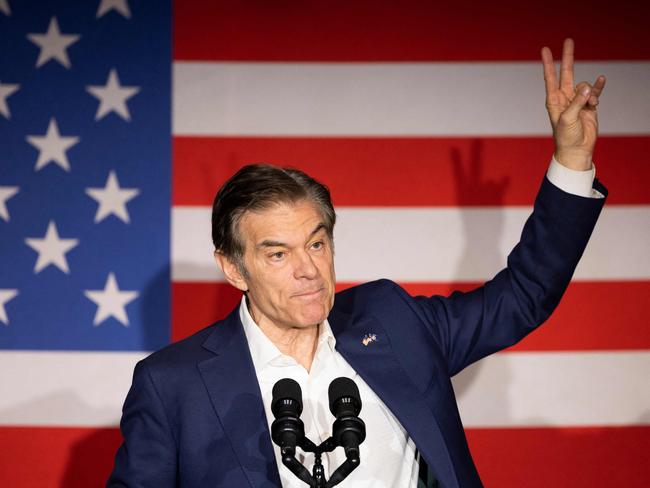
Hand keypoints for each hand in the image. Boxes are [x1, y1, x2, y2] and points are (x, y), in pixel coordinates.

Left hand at [541, 38, 605, 170]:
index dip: (548, 63)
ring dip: (590, 93)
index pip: (550, 78)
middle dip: (568, 58)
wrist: (577, 149)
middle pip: (566, 73)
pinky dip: (598, 87)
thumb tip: (587, 87)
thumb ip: (577, 102)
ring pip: (584, 86)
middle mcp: (564, 98)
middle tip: (568, 40)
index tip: (545, 50)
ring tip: (591, 105)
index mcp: (554, 101)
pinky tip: (602, 80)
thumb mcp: (568, 118)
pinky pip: (595, 92)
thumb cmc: (566, 136)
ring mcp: (577, 101)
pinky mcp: (589, 105)